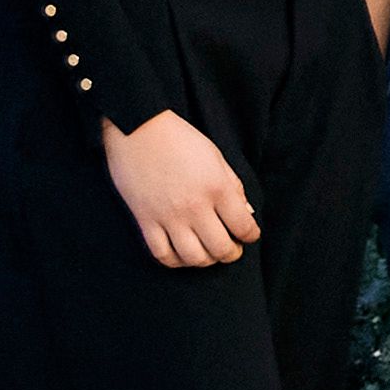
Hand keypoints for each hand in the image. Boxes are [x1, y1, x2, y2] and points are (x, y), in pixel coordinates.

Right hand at [104, 111, 262, 268]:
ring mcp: (168, 216)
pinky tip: (182, 255)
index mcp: (218, 188)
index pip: (243, 226)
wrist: (138, 128)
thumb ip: (233, 186)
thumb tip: (247, 213)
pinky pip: (162, 254)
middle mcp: (195, 206)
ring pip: (193, 257)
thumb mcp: (216, 157)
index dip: (251, 235)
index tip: (249, 235)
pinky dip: (175, 261)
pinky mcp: (145, 220)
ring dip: (206, 261)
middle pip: (220, 248)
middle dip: (231, 253)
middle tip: (232, 249)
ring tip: (209, 253)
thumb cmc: (180, 139)